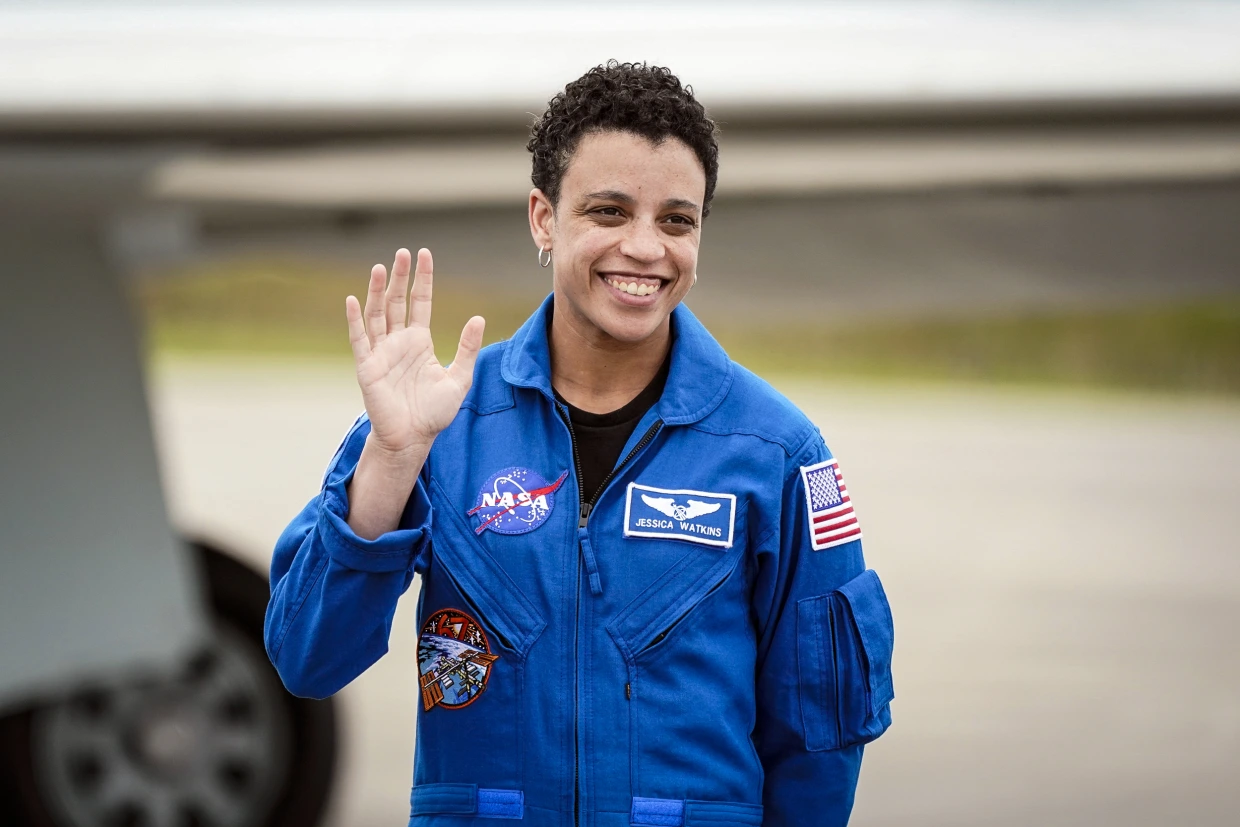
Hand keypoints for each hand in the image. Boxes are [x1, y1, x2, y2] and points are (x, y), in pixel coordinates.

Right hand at [346, 248, 484, 460]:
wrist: (413, 438)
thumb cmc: (434, 412)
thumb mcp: (459, 378)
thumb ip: (467, 348)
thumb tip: (479, 318)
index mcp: (419, 341)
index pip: (419, 302)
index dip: (422, 279)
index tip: (424, 255)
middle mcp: (398, 342)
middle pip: (396, 301)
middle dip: (399, 277)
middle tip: (402, 252)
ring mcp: (381, 352)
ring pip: (377, 314)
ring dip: (376, 291)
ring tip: (380, 267)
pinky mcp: (367, 366)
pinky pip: (359, 339)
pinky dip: (355, 320)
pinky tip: (353, 300)